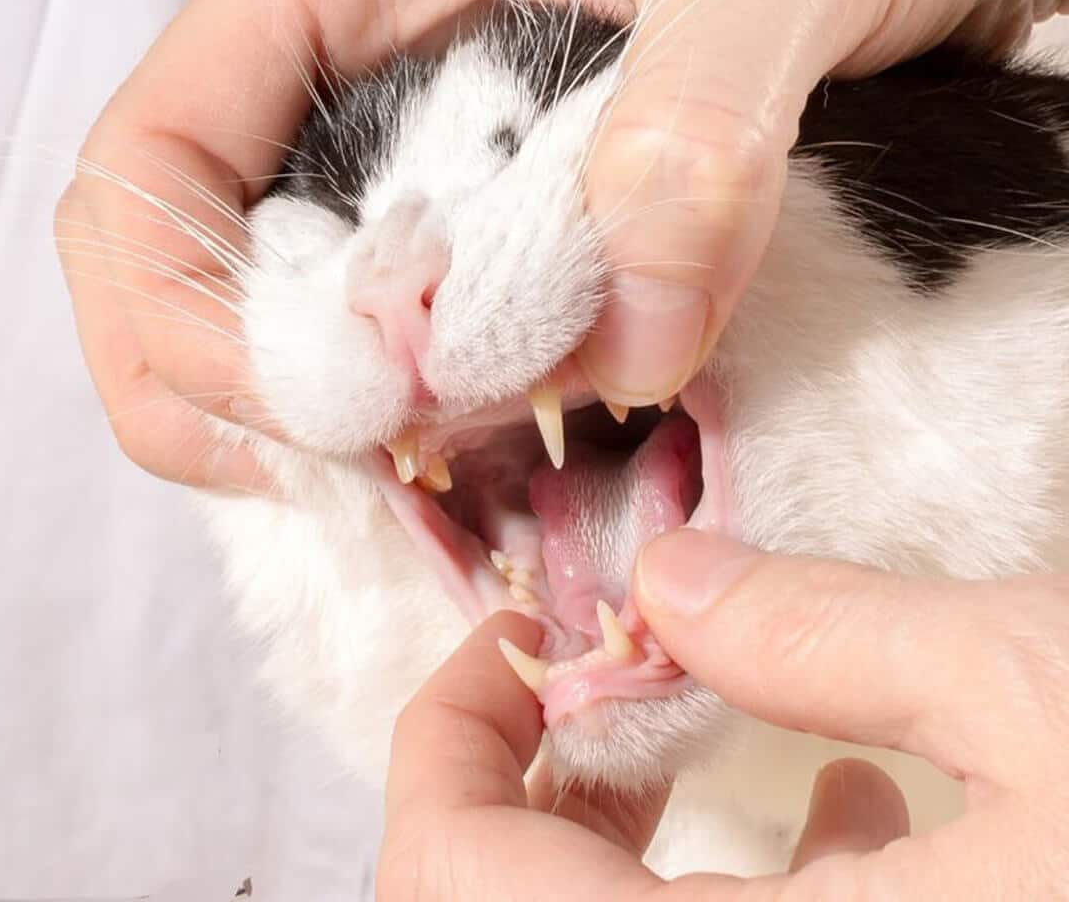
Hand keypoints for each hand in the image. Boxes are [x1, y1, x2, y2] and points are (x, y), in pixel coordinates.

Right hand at [56, 0, 1068, 485]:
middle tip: (353, 469)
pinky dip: (432, 398)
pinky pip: (421, 318)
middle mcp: (365, 53)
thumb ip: (698, 129)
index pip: (158, 153)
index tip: (312, 413)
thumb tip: (631, 342)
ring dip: (329, 410)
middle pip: (190, 251)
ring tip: (410, 476)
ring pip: (299, 301)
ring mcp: (435, 135)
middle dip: (235, 385)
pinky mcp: (511, 198)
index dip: (181, 308)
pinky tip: (485, 441)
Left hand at [380, 532, 1068, 897]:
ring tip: (694, 731)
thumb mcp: (1051, 682)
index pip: (453, 888)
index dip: (444, 744)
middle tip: (601, 674)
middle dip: (528, 787)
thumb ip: (828, 632)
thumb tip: (668, 581)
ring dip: (624, 840)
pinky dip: (749, 886)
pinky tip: (855, 808)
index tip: (511, 636)